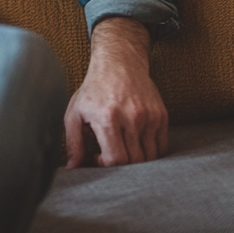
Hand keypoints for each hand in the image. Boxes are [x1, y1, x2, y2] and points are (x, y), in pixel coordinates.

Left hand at [64, 16, 167, 167]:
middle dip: (122, 165)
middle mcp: (131, 117)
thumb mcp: (75, 113)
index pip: (116, 159)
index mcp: (107, 117)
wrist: (119, 63)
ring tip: (122, 146)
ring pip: (150, 156)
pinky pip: (161, 146)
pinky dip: (150, 151)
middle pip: (134, 161)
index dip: (107, 166)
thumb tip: (72, 169)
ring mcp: (149, 116)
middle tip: (111, 152)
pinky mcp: (161, 114)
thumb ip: (73, 143)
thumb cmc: (93, 90)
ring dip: (137, 159)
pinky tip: (136, 141)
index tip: (99, 157)